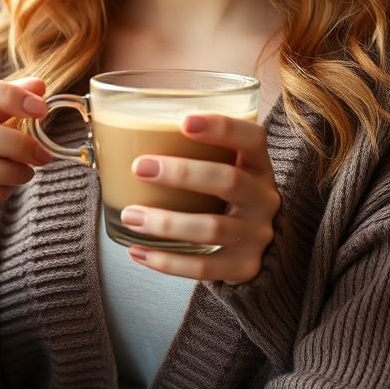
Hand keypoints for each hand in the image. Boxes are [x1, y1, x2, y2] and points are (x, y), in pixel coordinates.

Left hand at [121, 113, 280, 284]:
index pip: (252, 138)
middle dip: (182, 173)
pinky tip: (138, 251)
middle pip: (229, 181)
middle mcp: (263, 199)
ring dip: (166, 222)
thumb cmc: (225, 199)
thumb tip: (125, 135)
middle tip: (140, 167)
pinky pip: (204, 267)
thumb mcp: (225, 170)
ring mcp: (256, 235)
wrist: (256, 249)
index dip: (222, 128)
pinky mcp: (244, 267)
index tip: (185, 121)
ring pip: (212, 228)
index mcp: (258, 166)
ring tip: (131, 215)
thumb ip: (195, 154)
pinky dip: (167, 261)